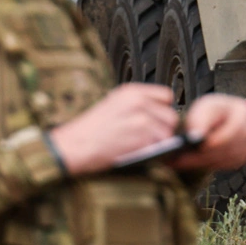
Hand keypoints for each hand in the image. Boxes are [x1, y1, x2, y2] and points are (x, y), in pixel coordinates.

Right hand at [49, 83, 178, 175]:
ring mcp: (142, 120)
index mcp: (132, 91)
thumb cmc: (91, 129)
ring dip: (159, 143)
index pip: (166, 96)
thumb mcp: (114, 103)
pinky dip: (154, 152)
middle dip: (163, 129)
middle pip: (171, 116)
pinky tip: (139, 152)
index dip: (163, 110)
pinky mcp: (142, 138)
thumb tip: (159, 112)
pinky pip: (160, 146)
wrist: (75, 145)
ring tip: (142, 146)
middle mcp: (139, 102)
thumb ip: (138, 103)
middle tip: (149, 137)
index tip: (157, 119)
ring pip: (167, 133)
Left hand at [169, 94, 245, 172]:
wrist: (214, 121)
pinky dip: (212, 165)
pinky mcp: (245, 156)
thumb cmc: (210, 112)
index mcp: (244, 110)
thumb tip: (198, 136)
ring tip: (184, 161)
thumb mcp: (202, 108)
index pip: (235, 129)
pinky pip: (230, 165)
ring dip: (207, 161)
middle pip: (233, 146)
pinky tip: (196, 161)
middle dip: (208, 154)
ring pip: (230, 158)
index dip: (219, 140)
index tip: (201, 146)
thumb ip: (199, 120)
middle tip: (184, 159)